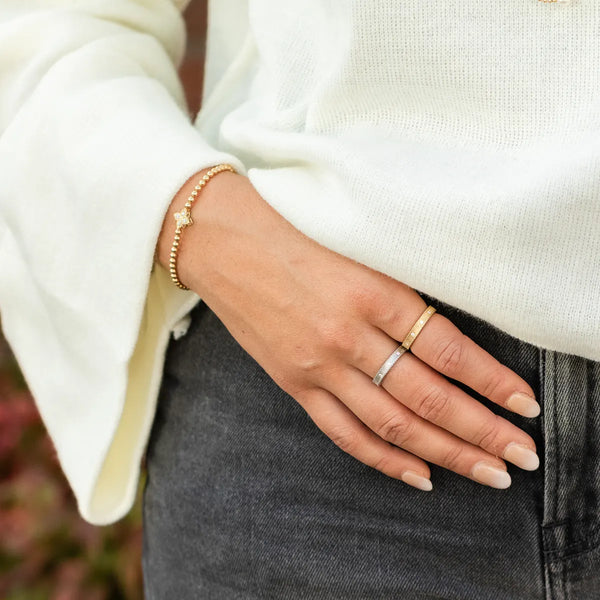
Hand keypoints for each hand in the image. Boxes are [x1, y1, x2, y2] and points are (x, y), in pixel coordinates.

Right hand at [156, 169, 539, 490]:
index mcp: (372, 293)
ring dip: (445, 453)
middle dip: (481, 431)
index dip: (492, 382)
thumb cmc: (294, 236)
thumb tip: (452, 346)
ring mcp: (319, 366)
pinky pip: (345, 433)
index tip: (524, 405)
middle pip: (428, 396)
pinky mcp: (293, 384)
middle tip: (520, 456)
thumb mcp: (358, 254)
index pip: (448, 349)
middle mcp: (349, 336)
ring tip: (487, 473)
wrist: (225, 246)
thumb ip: (399, 298)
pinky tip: (419, 475)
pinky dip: (384, 459)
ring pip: (392, 424)